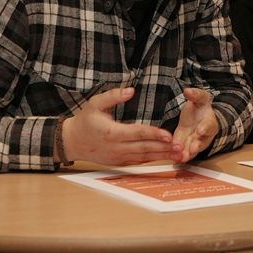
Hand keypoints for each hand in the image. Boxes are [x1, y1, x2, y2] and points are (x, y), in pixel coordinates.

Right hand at [62, 87, 181, 165]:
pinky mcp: (120, 162)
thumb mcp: (95, 104)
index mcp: (112, 132)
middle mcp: (117, 147)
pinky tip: (165, 157)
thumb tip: (131, 90)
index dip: (153, 134)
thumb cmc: (84, 121)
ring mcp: (118, 157)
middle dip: (163, 148)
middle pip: (144, 148)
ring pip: (143, 157)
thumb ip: (113, 96)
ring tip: (178, 154)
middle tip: (180, 147)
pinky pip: (139, 161)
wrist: (72, 142)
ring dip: (161, 156)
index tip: (168, 135)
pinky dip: (153, 159)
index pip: (137, 133)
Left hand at [172, 87, 219, 162]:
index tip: (199, 131)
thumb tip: (188, 90)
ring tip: (181, 158)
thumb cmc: (200, 108)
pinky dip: (179, 156)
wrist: (197, 117)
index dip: (204, 128)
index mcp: (210, 121)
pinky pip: (184, 153)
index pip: (209, 125)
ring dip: (187, 154)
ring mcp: (196, 142)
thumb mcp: (199, 99)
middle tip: (192, 149)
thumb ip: (195, 95)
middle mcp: (204, 134)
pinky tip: (173, 158)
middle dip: (197, 145)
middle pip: (202, 141)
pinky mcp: (187, 146)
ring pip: (193, 150)